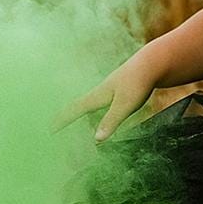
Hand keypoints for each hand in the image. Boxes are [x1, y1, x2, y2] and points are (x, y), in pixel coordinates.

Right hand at [48, 46, 162, 141]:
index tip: (49, 130)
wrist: (153, 63)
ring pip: (90, 105)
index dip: (62, 120)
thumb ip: (111, 121)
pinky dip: (95, 112)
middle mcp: (101, 93)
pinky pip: (102, 103)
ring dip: (80, 114)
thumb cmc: (138, 82)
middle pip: (79, 107)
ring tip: (72, 122)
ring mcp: (110, 90)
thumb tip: (96, 140)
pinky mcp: (120, 90)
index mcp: (98, 96)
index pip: (75, 109)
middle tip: (54, 126)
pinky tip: (99, 114)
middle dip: (67, 116)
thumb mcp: (125, 105)